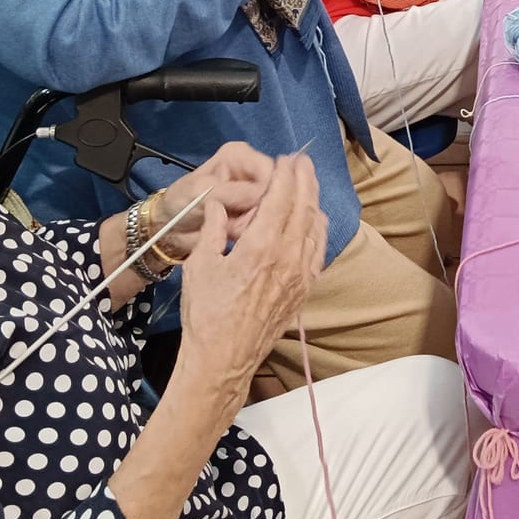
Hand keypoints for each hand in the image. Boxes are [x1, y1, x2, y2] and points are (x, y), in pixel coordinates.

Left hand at [149, 142, 273, 257]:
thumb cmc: (179, 202)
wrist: (169, 229)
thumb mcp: (202, 192)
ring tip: (231, 230)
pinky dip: (252, 234)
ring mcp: (254, 196)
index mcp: (239, 155)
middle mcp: (251, 172)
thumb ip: (233, 192)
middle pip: (276, 191)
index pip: (271, 170)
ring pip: (272, 211)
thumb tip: (264, 197)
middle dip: (261, 211)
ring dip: (254, 225)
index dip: (269, 191)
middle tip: (238, 225)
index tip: (255, 211)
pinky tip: (235, 235)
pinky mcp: (253, 216)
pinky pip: (265, 225)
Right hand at [176, 154, 327, 406]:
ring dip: (313, 201)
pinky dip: (318, 230)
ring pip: (315, 228)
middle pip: (303, 207)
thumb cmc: (206, 313)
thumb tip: (218, 203)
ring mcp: (300, 275)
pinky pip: (318, 252)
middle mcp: (288, 257)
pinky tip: (314, 222)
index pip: (281, 198)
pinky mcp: (303, 291)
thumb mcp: (200, 265)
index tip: (286, 159)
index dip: (285, 175)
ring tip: (309, 184)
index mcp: (262, 246)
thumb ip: (212, 229)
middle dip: (304, 180)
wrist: (223, 360)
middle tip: (302, 161)